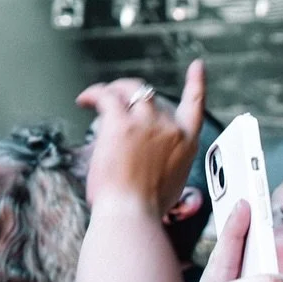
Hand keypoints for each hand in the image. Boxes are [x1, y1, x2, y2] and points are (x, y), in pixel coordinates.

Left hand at [77, 60, 206, 212]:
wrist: (132, 213)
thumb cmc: (146, 207)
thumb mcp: (171, 182)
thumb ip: (167, 163)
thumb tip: (153, 161)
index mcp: (187, 142)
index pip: (196, 104)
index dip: (197, 83)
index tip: (197, 68)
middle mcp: (171, 127)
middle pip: (153, 96)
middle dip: (134, 97)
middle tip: (115, 102)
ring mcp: (147, 122)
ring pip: (129, 88)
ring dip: (112, 90)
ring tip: (96, 97)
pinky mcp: (121, 123)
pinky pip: (106, 96)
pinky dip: (93, 94)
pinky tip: (85, 100)